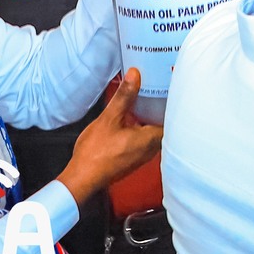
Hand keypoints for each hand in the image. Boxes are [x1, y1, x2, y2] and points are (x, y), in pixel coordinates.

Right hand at [56, 70, 161, 202]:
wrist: (81, 177)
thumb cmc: (96, 153)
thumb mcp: (110, 118)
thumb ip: (124, 96)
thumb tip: (135, 75)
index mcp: (151, 140)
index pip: (172, 120)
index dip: (172, 105)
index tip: (170, 91)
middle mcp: (150, 150)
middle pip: (162, 126)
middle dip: (159, 109)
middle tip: (157, 92)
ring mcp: (140, 156)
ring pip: (151, 133)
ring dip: (147, 119)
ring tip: (144, 101)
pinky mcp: (131, 159)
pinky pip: (141, 140)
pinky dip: (138, 129)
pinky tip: (129, 120)